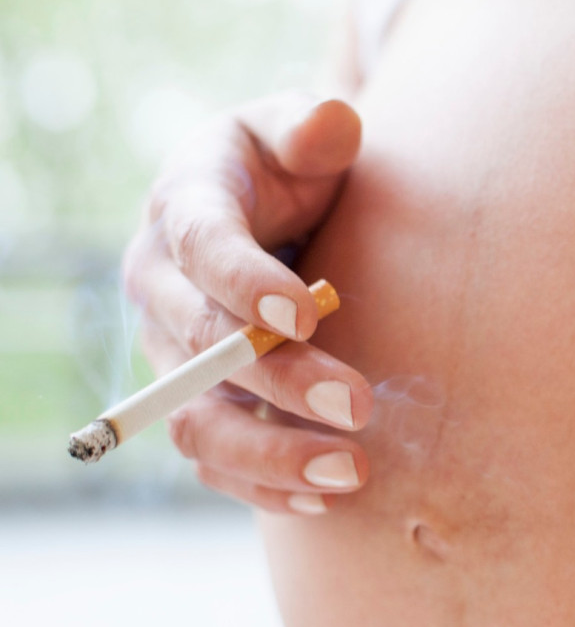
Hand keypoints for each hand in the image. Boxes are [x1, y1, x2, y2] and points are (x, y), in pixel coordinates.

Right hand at [123, 92, 371, 513]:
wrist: (265, 223)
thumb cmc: (287, 172)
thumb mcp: (296, 131)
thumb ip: (313, 127)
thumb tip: (333, 128)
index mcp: (186, 210)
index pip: (201, 248)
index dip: (245, 284)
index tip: (307, 317)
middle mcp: (165, 291)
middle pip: (202, 350)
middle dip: (279, 382)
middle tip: (358, 409)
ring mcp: (175, 359)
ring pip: (197, 423)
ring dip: (269, 455)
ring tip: (349, 474)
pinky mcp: (198, 405)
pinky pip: (215, 461)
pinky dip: (263, 486)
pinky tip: (325, 500)